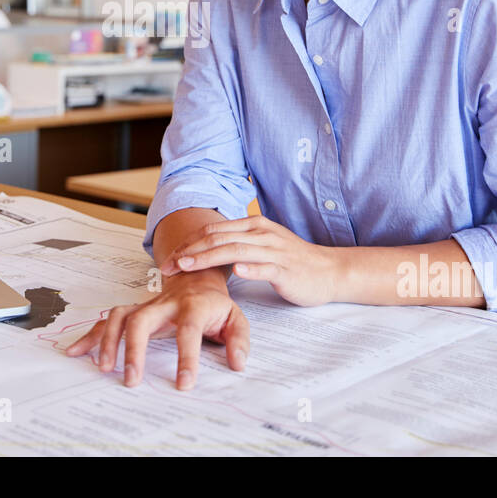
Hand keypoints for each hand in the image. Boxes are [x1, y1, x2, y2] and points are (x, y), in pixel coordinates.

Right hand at [63, 270, 247, 389]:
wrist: (198, 277)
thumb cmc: (215, 305)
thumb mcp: (235, 319)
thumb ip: (239, 341)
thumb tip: (237, 364)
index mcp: (194, 307)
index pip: (189, 331)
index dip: (186, 357)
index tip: (183, 383)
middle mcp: (165, 304)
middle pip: (143, 320)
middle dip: (134, 349)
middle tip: (131, 379)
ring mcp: (146, 305)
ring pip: (120, 316)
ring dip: (108, 341)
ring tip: (104, 367)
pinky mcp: (134, 310)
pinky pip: (108, 320)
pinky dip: (91, 335)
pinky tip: (76, 351)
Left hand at [159, 215, 339, 307]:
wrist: (328, 271)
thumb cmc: (292, 261)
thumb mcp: (261, 246)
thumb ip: (236, 244)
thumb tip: (204, 249)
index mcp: (253, 226)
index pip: (213, 231)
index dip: (188, 243)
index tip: (169, 257)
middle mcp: (261, 234)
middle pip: (218, 239)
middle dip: (189, 251)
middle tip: (168, 265)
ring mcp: (274, 251)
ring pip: (236, 251)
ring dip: (208, 258)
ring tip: (187, 266)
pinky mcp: (286, 269)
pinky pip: (266, 267)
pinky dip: (250, 268)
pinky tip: (236, 271)